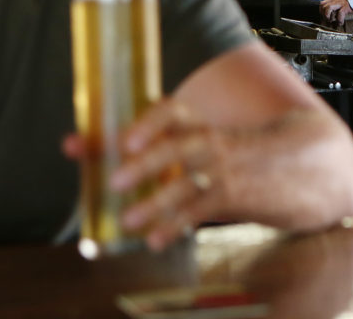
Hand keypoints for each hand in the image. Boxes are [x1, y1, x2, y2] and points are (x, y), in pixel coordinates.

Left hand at [64, 98, 224, 251]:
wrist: (283, 164)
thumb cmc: (215, 152)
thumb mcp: (186, 138)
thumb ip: (133, 142)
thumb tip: (69, 144)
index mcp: (192, 121)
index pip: (170, 112)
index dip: (147, 124)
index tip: (125, 141)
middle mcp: (206, 141)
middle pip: (177, 149)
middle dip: (145, 166)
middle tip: (114, 183)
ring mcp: (220, 170)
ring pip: (187, 185)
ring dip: (156, 203)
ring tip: (127, 220)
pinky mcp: (231, 197)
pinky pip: (200, 211)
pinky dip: (175, 226)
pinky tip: (154, 240)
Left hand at [319, 0, 351, 24]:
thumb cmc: (350, 1)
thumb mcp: (340, 1)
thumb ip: (335, 5)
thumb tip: (331, 14)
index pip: (322, 3)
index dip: (321, 11)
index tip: (323, 17)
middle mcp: (335, 0)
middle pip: (323, 5)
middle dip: (323, 14)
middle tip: (327, 20)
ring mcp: (340, 3)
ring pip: (328, 8)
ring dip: (328, 16)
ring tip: (331, 21)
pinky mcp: (346, 7)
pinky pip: (340, 13)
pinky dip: (339, 20)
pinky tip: (340, 23)